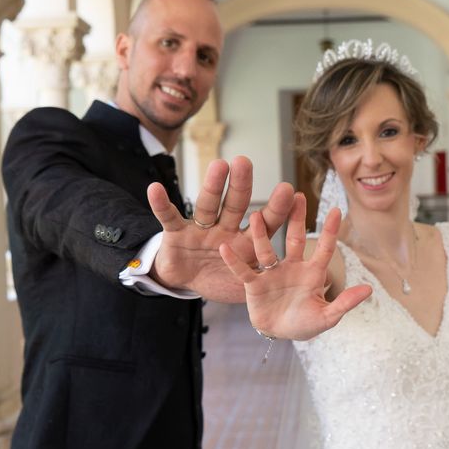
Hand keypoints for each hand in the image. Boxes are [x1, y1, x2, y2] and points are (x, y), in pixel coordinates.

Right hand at [147, 156, 294, 301]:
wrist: (184, 281)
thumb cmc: (218, 278)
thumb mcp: (242, 285)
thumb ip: (263, 283)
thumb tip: (292, 286)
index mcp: (245, 242)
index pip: (264, 222)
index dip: (276, 209)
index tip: (289, 190)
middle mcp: (224, 229)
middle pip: (235, 205)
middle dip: (242, 185)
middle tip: (246, 162)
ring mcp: (200, 228)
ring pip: (207, 205)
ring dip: (212, 186)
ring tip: (218, 165)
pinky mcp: (176, 233)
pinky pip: (168, 217)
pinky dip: (161, 204)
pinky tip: (155, 188)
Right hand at [219, 193, 371, 340]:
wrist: (279, 333)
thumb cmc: (305, 323)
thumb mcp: (327, 317)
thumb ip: (345, 303)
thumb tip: (369, 289)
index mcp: (312, 273)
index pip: (324, 249)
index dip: (330, 231)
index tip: (336, 210)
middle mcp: (292, 267)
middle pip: (294, 239)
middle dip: (296, 219)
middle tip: (296, 195)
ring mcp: (272, 273)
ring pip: (267, 250)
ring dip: (262, 234)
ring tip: (256, 215)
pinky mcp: (254, 285)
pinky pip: (243, 271)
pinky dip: (234, 261)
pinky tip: (225, 248)